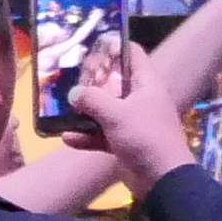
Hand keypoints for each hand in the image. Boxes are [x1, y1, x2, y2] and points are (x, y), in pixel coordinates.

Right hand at [62, 46, 193, 190]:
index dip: (116, 45)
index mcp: (146, 85)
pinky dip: (85, 137)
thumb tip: (74, 92)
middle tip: (66, 74)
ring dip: (84, 112)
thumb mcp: (116, 113)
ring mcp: (133, 122)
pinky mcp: (124, 143)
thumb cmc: (144, 136)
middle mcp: (140, 100)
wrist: (161, 178)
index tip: (93, 42)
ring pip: (105, 110)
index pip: (134, 55)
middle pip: (114, 83)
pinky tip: (66, 138)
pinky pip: (101, 135)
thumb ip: (92, 99)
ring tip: (60, 107)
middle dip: (91, 81)